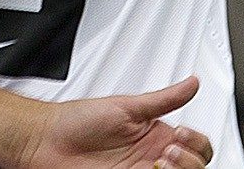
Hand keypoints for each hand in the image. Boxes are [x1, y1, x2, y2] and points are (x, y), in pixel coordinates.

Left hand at [17, 78, 211, 168]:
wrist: (48, 141)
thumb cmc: (78, 120)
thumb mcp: (128, 106)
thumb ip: (164, 99)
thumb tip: (192, 83)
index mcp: (156, 134)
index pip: (195, 145)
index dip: (196, 142)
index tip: (180, 133)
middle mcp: (151, 157)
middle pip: (192, 166)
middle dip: (188, 160)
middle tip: (166, 151)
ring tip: (158, 163)